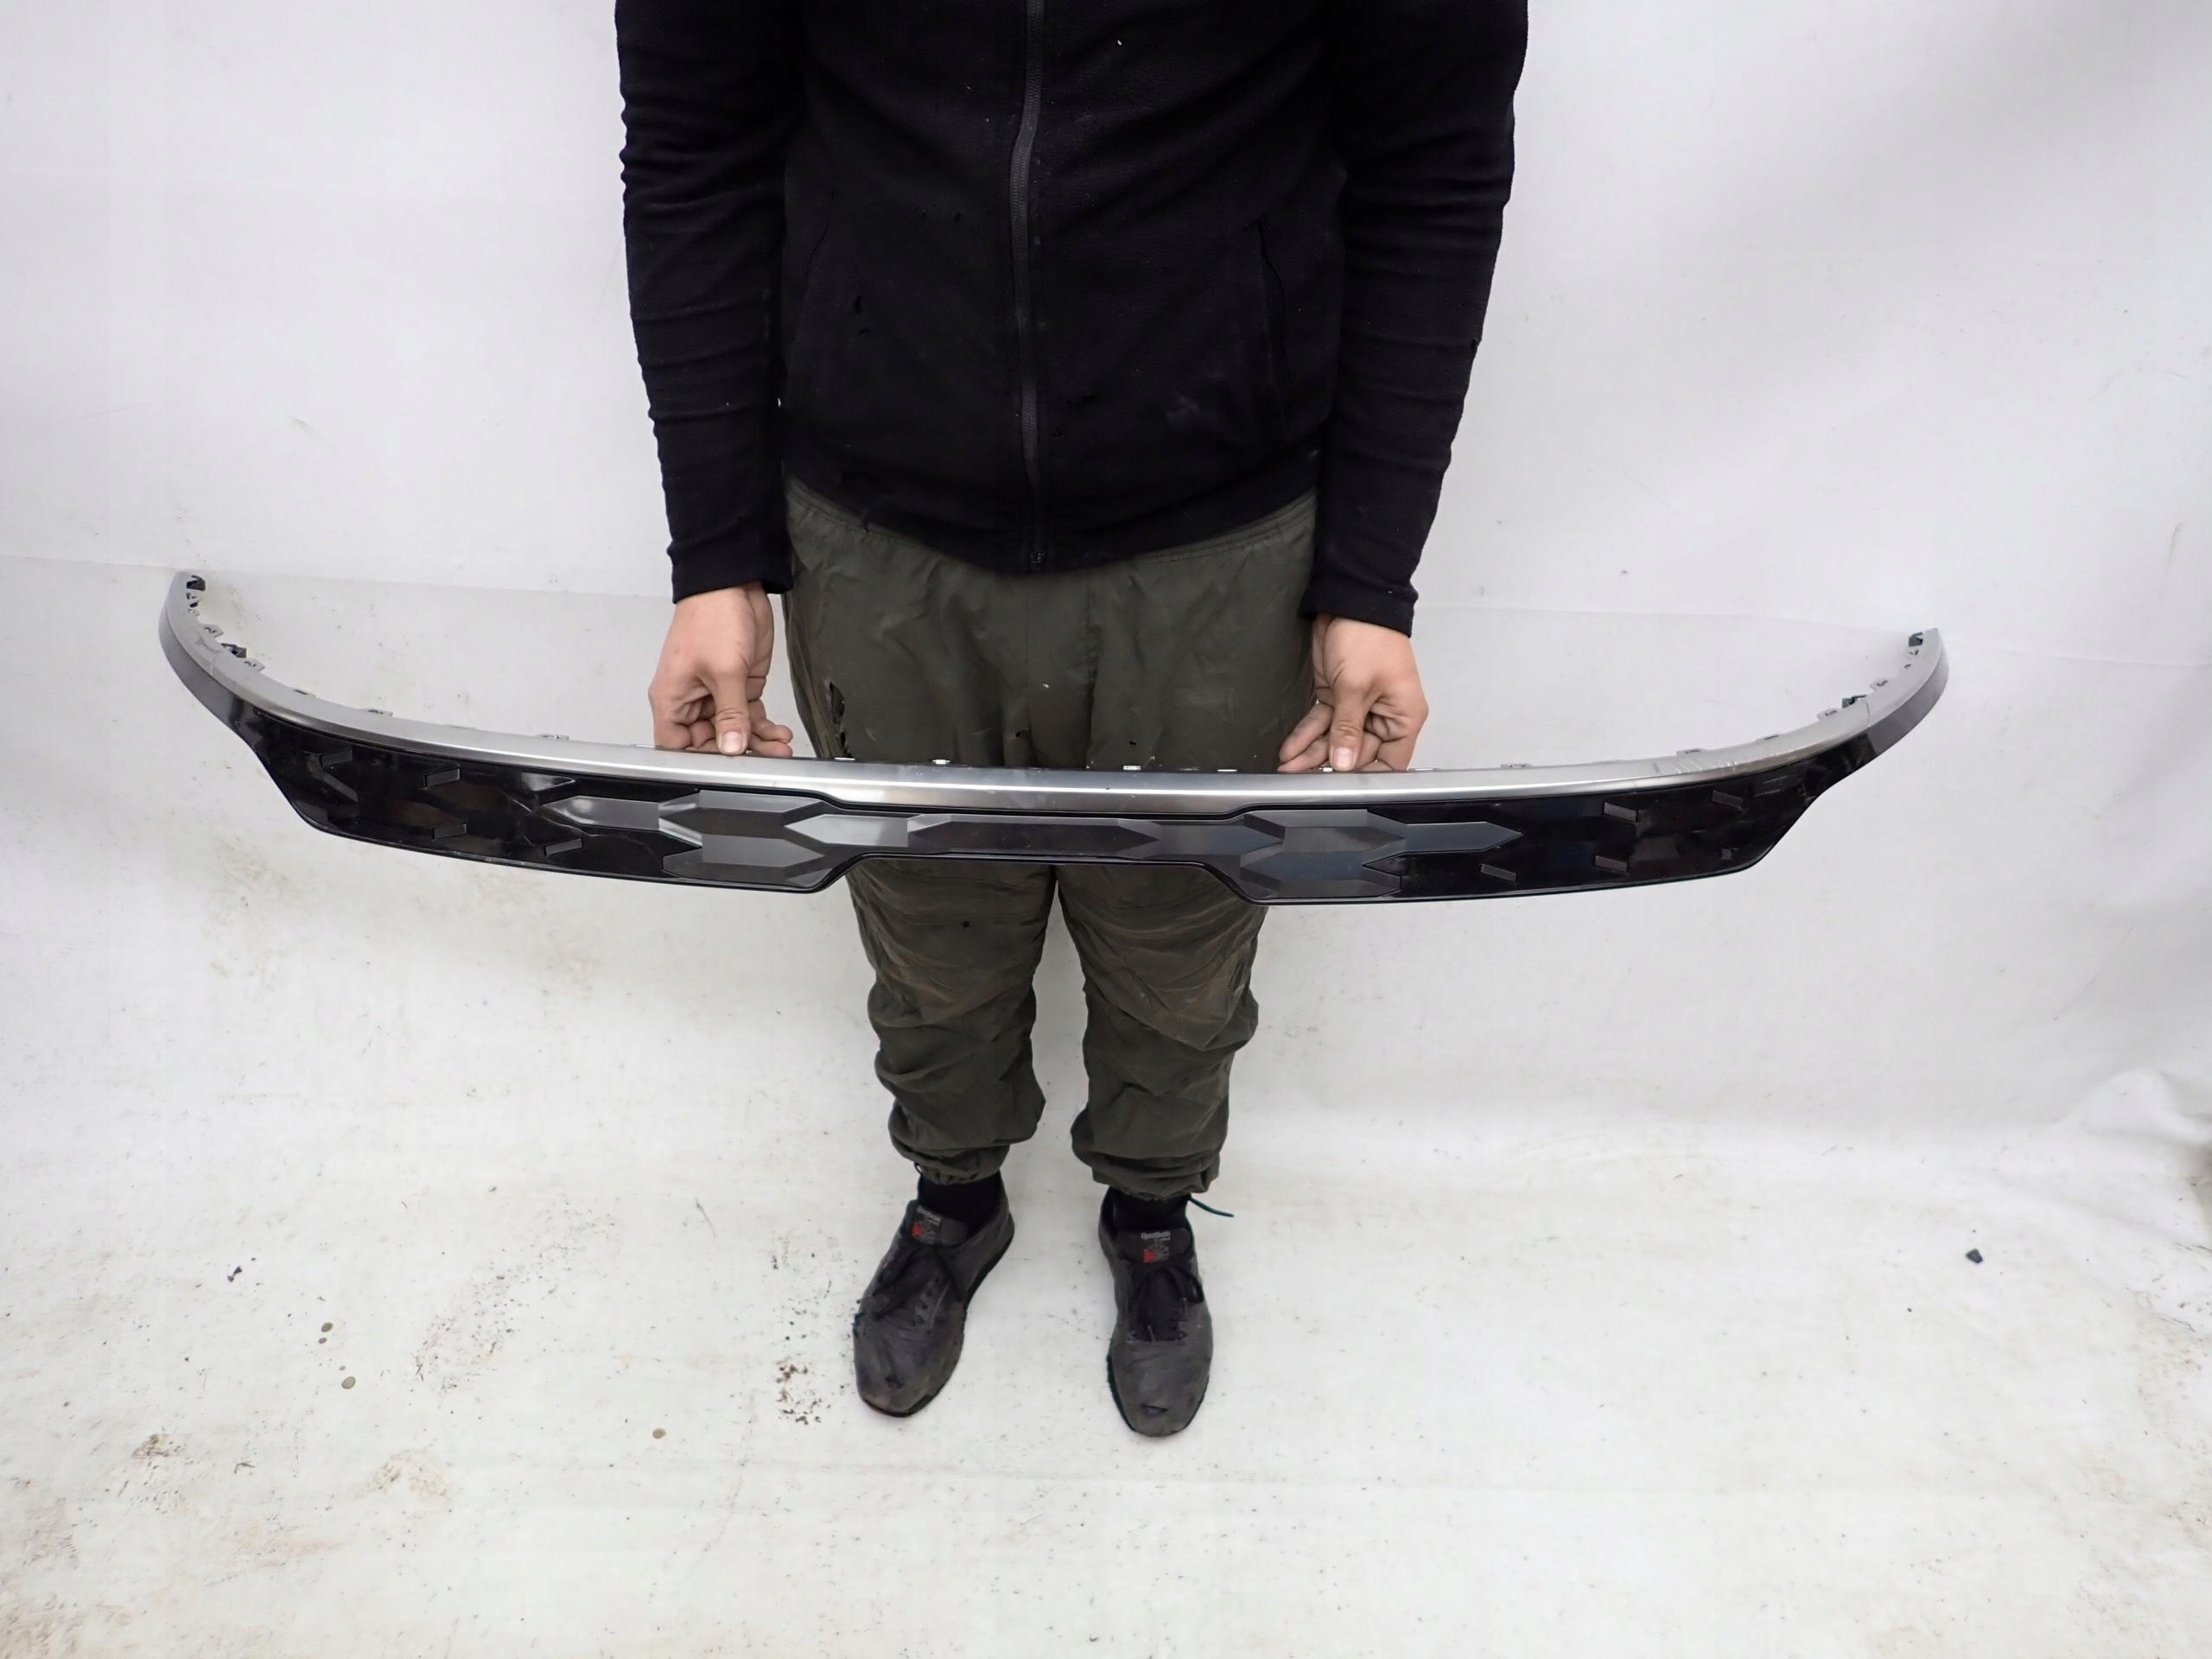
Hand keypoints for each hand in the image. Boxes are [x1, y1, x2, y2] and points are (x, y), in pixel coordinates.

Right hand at [648, 583, 795, 756]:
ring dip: (756, 742)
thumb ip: (730, 714)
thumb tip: (731, 747)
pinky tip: (778, 733)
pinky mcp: (738, 686)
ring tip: (779, 748)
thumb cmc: (712, 617)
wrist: (734, 585)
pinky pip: (748, 716)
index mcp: (672, 699)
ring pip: (733, 732)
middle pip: (708, 743)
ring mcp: (716, 694)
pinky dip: (763, 726)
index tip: (726, 768)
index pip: (676, 745)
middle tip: (764, 759)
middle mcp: (691, 701)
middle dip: (737, 753)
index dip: (698, 760)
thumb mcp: (724, 671)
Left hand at [1277, 614, 1428, 772]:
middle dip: (1329, 766)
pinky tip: (1290, 749)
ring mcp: (1359, 707)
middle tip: (1302, 779)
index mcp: (1404, 716)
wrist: (1349, 601)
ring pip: (1335, 740)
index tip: (1340, 788)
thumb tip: (1343, 764)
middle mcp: (1384, 715)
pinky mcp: (1338, 697)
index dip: (1367, 777)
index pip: (1391, 761)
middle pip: (1357, 754)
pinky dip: (1307, 735)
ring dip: (1312, 753)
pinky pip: (1323, 723)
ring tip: (1288, 768)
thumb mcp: (1357, 687)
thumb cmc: (1369, 638)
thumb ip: (1347, 729)